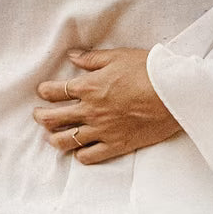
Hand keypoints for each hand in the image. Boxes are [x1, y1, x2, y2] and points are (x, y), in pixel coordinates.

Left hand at [33, 47, 181, 164]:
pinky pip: (89, 156)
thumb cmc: (148, 71)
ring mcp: (101, 130)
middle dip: (41, 116)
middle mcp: (89, 111)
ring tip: (52, 136)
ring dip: (54, 139)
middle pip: (52, 119)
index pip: (54, 91)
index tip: (43, 91)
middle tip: (39, 115)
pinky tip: (79, 151)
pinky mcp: (115, 145)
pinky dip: (80, 155)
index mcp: (88, 87)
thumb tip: (72, 56)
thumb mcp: (119, 56)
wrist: (173, 93)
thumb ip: (92, 59)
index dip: (44, 91)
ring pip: (65, 141)